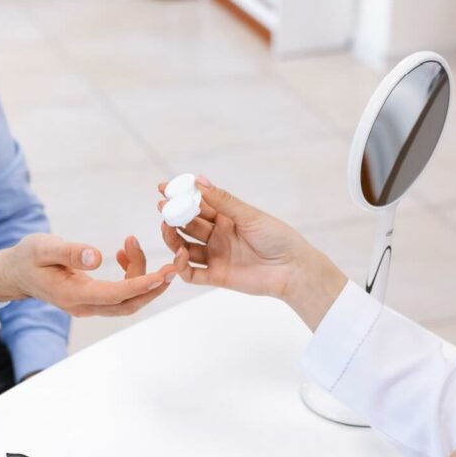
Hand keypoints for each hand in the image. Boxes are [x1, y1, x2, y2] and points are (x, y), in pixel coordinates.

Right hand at [0, 233, 187, 316]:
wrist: (15, 272)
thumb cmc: (27, 258)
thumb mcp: (43, 248)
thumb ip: (69, 252)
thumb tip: (97, 256)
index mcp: (73, 296)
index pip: (115, 295)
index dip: (141, 285)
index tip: (164, 274)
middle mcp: (84, 306)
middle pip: (129, 304)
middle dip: (155, 286)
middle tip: (175, 263)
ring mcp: (90, 304)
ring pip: (127, 298)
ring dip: (139, 273)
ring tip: (130, 242)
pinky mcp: (93, 297)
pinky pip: (120, 291)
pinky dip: (130, 273)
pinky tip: (124, 252)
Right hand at [158, 176, 346, 329]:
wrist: (292, 269)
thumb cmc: (277, 237)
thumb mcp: (249, 215)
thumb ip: (222, 201)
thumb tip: (199, 180)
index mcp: (226, 218)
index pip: (197, 205)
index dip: (180, 196)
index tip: (164, 187)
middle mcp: (218, 236)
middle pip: (188, 225)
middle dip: (173, 215)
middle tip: (162, 208)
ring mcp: (215, 256)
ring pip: (184, 247)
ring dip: (173, 238)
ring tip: (167, 228)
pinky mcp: (215, 276)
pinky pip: (191, 273)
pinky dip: (181, 266)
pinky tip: (180, 255)